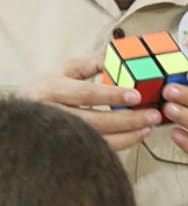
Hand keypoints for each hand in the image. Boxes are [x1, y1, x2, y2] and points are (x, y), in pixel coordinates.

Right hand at [16, 52, 162, 149]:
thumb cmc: (46, 89)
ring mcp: (55, 137)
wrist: (17, 118)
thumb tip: (121, 52)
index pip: (86, 93)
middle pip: (94, 121)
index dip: (112, 95)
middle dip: (127, 120)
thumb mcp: (65, 69)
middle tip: (152, 115)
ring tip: (147, 128)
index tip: (137, 95)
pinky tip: (133, 138)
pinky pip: (92, 154)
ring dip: (126, 137)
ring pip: (95, 142)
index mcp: (52, 89)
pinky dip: (115, 147)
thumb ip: (93, 62)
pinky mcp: (62, 151)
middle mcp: (52, 114)